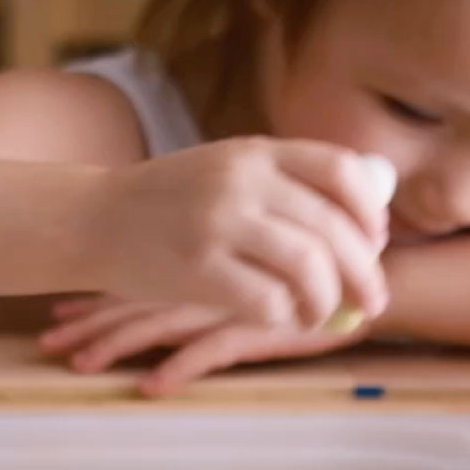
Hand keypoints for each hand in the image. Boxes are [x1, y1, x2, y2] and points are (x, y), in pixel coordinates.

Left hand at [40, 295, 368, 395]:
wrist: (368, 274)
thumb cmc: (314, 269)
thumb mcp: (257, 272)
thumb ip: (222, 278)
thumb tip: (185, 290)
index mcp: (203, 266)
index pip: (137, 282)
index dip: (96, 298)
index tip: (58, 313)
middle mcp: (206, 281)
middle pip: (135, 304)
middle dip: (90, 325)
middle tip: (48, 341)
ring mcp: (230, 303)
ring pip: (161, 326)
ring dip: (118, 346)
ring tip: (80, 365)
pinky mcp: (259, 326)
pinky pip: (210, 352)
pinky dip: (179, 369)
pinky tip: (151, 387)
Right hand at [79, 138, 389, 327]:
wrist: (94, 218)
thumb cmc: (169, 202)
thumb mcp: (226, 170)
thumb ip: (283, 186)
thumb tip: (363, 229)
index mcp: (256, 151)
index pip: (343, 171)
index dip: (371, 213)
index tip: (375, 244)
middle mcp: (243, 180)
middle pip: (333, 229)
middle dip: (365, 275)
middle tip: (373, 303)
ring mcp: (218, 222)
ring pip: (308, 267)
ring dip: (326, 302)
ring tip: (321, 316)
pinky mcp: (197, 268)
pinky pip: (266, 300)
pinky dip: (285, 316)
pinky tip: (280, 318)